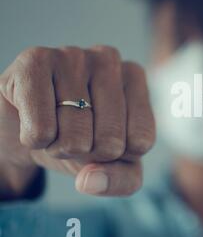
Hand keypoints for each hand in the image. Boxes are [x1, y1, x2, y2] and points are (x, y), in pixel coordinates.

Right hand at [0, 46, 154, 197]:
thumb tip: (90, 180)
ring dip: (59, 147)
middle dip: (87, 153)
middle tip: (73, 134)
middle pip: (111, 142)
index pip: (140, 141)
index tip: (102, 139)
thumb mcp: (114, 165)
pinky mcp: (34, 61)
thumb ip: (121, 180)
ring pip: (76, 138)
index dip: (117, 156)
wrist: (28, 127)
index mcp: (136, 78)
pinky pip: (42, 130)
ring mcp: (73, 55)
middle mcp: (109, 59)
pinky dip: (35, 141)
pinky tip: (32, 120)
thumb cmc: (81, 138)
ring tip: (54, 126)